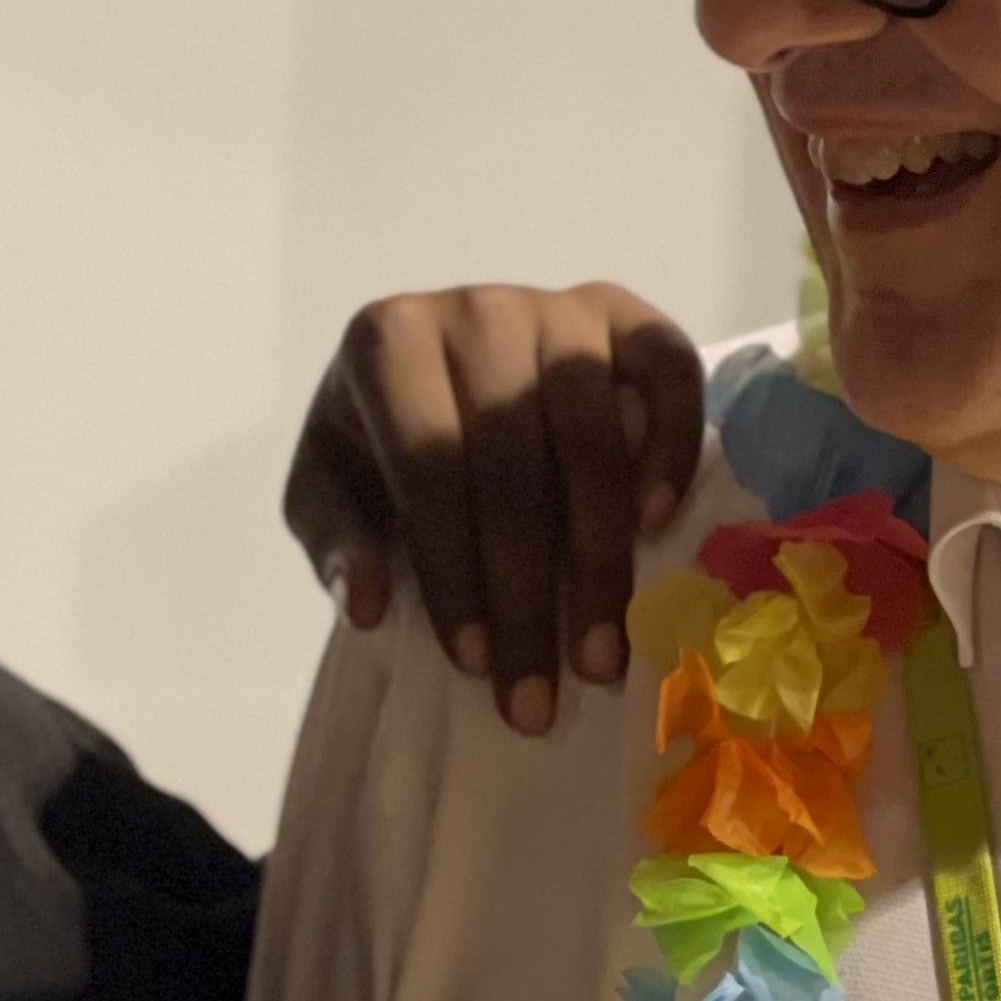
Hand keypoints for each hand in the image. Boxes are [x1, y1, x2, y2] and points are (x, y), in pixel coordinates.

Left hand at [283, 283, 705, 733]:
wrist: (433, 376)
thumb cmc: (376, 443)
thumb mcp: (329, 492)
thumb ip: (337, 543)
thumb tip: (369, 605)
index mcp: (388, 343)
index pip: (430, 468)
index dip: (453, 572)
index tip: (475, 663)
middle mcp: (476, 310)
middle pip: (514, 464)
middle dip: (527, 594)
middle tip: (538, 694)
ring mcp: (556, 306)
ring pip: (593, 432)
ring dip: (601, 555)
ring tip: (599, 653)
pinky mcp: (622, 313)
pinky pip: (668, 367)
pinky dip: (671, 443)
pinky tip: (657, 524)